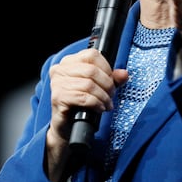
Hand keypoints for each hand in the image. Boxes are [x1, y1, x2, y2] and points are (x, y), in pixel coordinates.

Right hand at [45, 48, 127, 181]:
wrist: (67, 126)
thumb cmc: (81, 104)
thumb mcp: (99, 88)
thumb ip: (111, 79)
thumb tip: (124, 74)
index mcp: (68, 62)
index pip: (91, 55)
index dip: (106, 67)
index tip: (111, 80)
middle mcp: (60, 70)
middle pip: (91, 70)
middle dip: (107, 84)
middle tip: (111, 95)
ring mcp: (57, 84)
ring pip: (88, 84)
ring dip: (103, 96)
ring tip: (106, 104)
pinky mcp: (58, 98)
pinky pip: (83, 97)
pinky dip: (96, 103)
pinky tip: (99, 108)